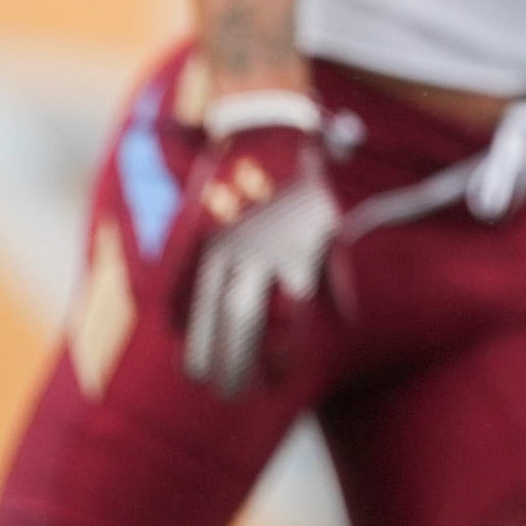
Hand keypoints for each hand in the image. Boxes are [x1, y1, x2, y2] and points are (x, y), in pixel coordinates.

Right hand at [173, 125, 338, 398]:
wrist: (266, 130)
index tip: (277, 380)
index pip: (291, 319)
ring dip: (203, 349)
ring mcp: (224, 244)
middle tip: (232, 395)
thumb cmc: (304, 188)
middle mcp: (260, 253)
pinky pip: (183, 282)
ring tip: (204, 378)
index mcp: (299, 253)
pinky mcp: (199, 236)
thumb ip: (334, 276)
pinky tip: (181, 340)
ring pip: (208, 307)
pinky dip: (180, 314)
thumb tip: (345, 320)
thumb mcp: (330, 227)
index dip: (283, 356)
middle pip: (243, 320)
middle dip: (237, 364)